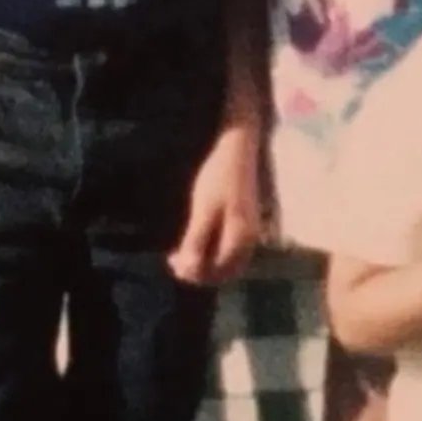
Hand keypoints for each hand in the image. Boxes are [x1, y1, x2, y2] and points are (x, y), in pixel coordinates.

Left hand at [168, 123, 262, 285]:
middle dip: (199, 271)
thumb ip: (196, 241)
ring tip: (182, 254)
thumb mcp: (203, 209)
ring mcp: (250, 234)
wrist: (237, 149)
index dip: (193, 272)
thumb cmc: (219, 177)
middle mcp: (250, 241)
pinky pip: (230, 251)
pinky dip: (213, 253)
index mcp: (240, 239)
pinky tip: (197, 242)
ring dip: (205, 264)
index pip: (216, 271)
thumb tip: (187, 271)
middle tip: (173, 260)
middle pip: (224, 271)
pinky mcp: (245, 225)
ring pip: (227, 263)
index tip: (171, 261)